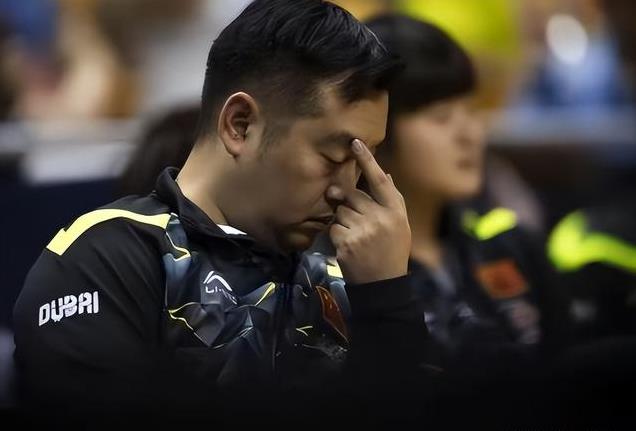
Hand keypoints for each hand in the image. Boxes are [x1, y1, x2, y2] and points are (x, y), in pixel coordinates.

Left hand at [329, 139, 410, 283]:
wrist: (383, 284)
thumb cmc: (392, 251)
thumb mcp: (400, 225)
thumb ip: (391, 200)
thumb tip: (385, 174)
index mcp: (395, 211)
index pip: (380, 180)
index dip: (367, 160)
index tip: (354, 142)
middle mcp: (380, 218)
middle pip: (352, 196)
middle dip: (348, 204)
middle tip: (356, 220)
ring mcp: (362, 231)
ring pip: (340, 212)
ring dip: (342, 222)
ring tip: (356, 238)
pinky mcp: (346, 243)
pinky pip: (332, 228)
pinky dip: (336, 236)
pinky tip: (348, 247)